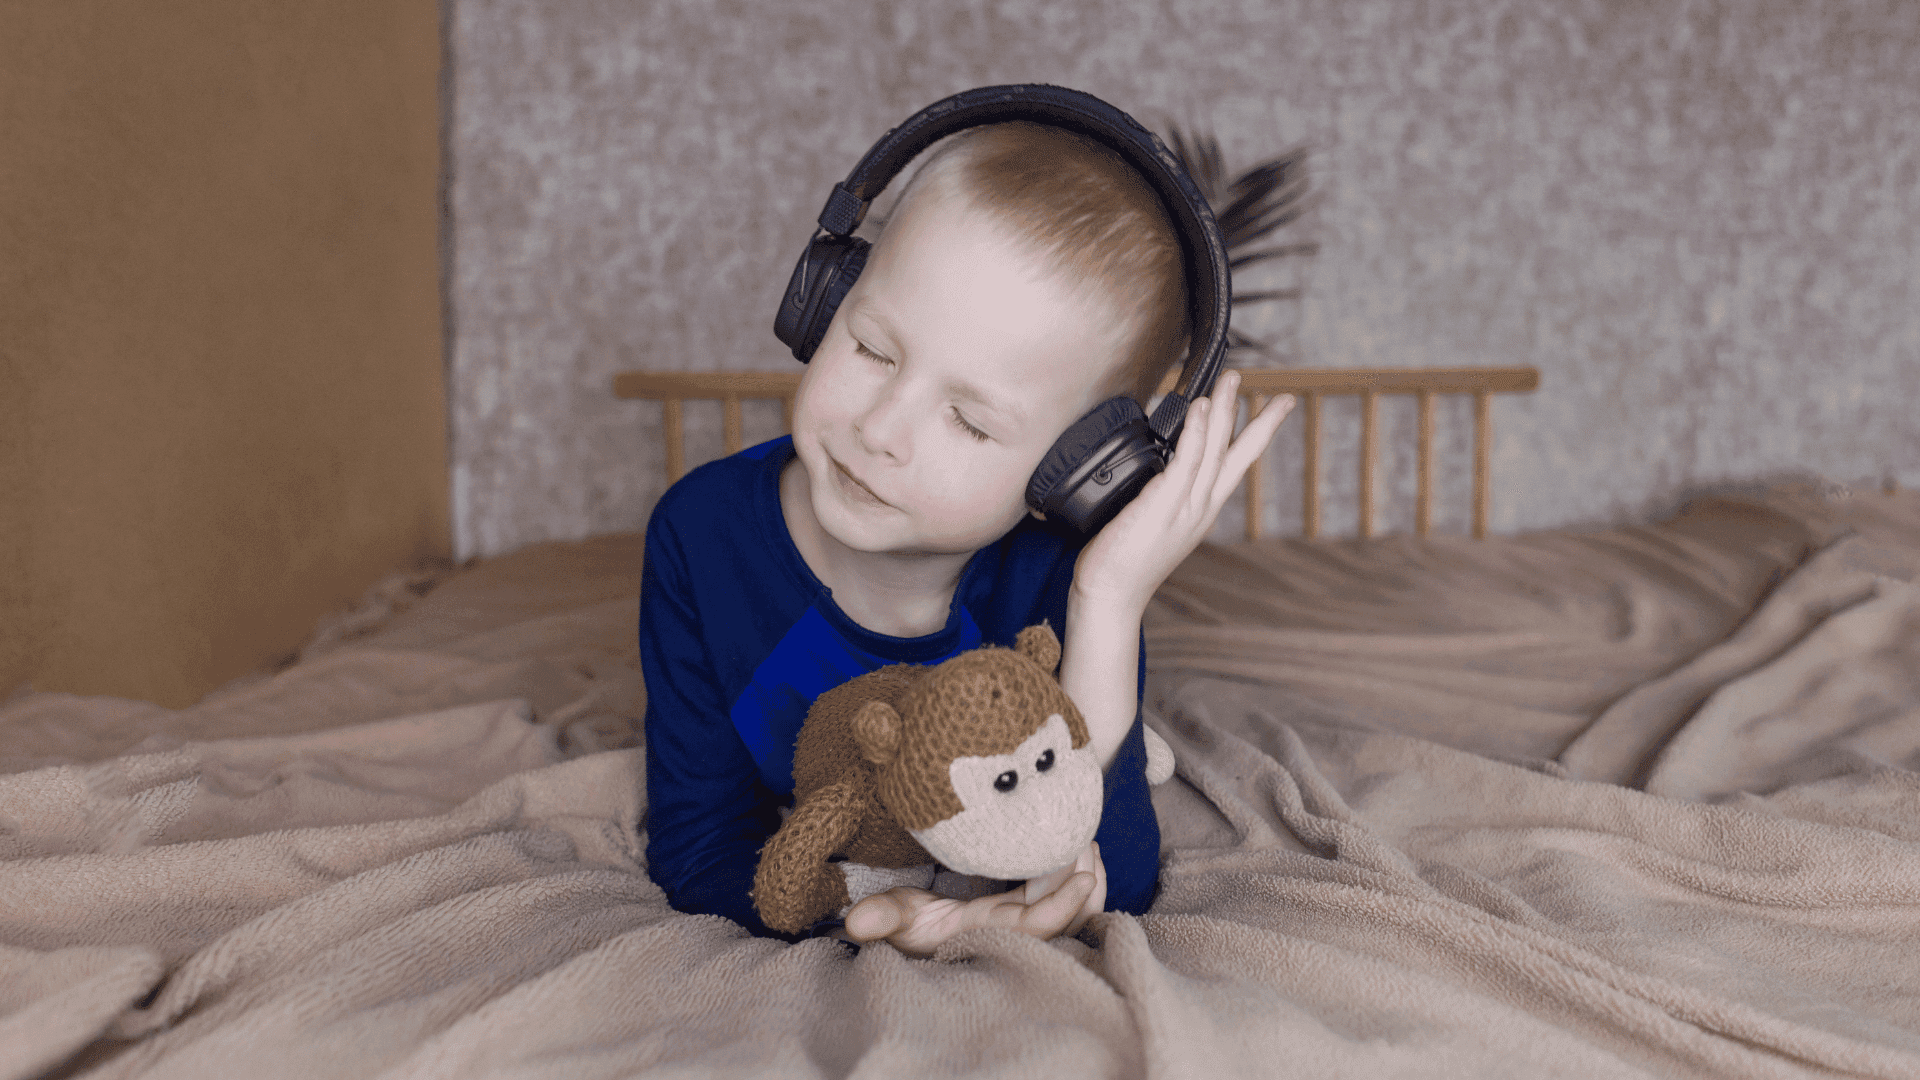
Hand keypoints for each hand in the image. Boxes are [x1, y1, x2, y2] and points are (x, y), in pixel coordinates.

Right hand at [841, 842, 1106, 957]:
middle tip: (1087, 837)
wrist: (907, 933)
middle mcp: (1013, 930)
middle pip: (1070, 916)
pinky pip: (1065, 895)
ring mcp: (1023, 919)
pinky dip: (1076, 875)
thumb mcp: (892, 917)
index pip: (1037, 925)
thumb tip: (858, 921)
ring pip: (1076, 907)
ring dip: (1087, 876)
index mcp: (988, 931)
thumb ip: (880, 917)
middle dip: (1086, 880)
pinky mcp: (1027, 908)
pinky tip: (1075, 847)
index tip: (1082, 876)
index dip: (1063, 906)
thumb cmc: (902, 925)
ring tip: (1086, 839)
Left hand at [1071, 371, 1294, 608]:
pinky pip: (1186, 461)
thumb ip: (1160, 493)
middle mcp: (1202, 507)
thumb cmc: (1122, 560)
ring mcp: (1186, 507)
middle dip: (1258, 419)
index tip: (1276, 408)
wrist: (1111, 595)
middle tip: (1275, 390)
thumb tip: (1153, 465)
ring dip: (1224, 411)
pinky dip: (1197, 432)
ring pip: (1214, 450)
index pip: (1235, 464)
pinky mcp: (1164, 505)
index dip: (1256, 434)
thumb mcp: (1152, 521)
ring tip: (1231, 380)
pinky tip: (1200, 407)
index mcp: (1201, 510)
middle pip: (1237, 455)